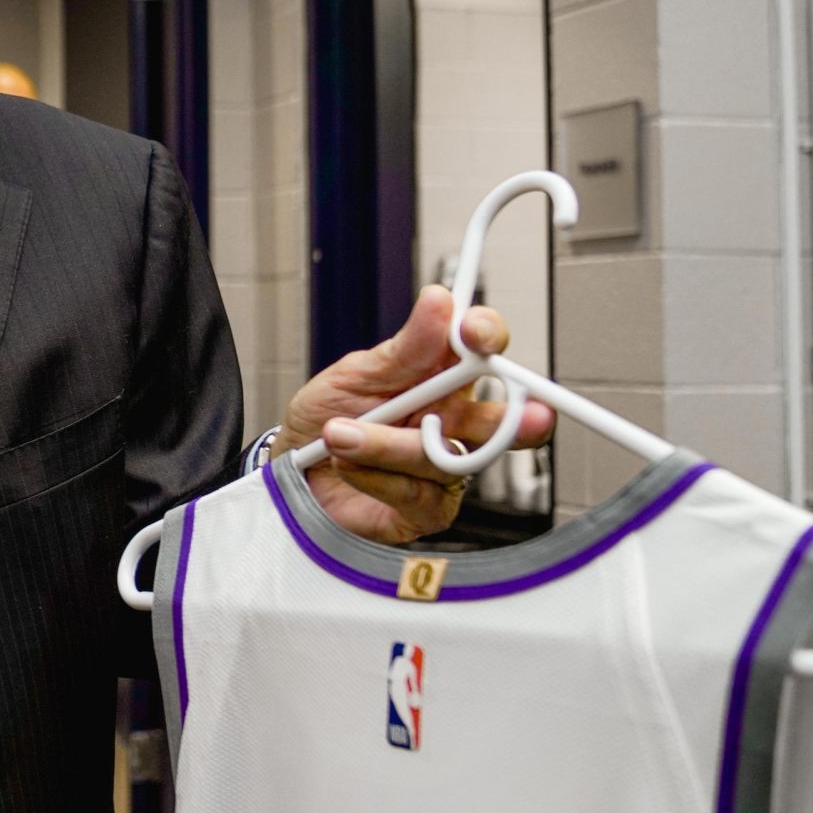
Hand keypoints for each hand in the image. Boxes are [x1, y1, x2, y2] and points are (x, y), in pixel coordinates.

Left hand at [275, 285, 556, 544]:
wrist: (292, 474)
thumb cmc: (327, 418)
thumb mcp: (357, 373)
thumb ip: (405, 348)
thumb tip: (440, 302)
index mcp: (442, 377)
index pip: (484, 350)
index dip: (487, 338)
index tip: (474, 332)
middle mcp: (455, 423)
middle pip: (503, 421)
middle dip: (514, 420)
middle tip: (519, 416)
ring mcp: (446, 469)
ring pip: (442, 457)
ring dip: (383, 444)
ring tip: (337, 434)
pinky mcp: (429, 510)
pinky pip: (417, 493)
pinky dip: (373, 476)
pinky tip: (346, 465)